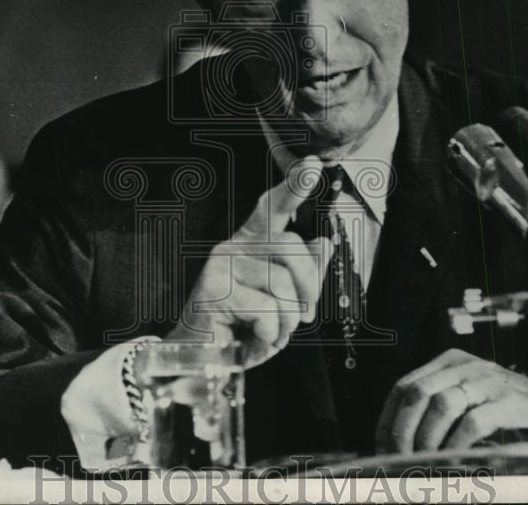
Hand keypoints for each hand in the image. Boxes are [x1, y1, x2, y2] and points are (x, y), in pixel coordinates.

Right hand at [165, 157, 333, 367]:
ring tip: (270, 333)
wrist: (202, 363)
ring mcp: (220, 265)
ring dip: (287, 321)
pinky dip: (270, 335)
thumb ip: (301, 274)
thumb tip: (325, 244)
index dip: (294, 186)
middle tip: (302, 317)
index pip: (272, 208)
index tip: (315, 164)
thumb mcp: (281, 303)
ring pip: (282, 286)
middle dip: (308, 287)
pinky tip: (252, 339)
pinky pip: (267, 311)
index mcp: (249, 244)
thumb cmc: (243, 329)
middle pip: (291, 248)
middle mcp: (232, 246)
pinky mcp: (214, 290)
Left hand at [375, 348, 527, 452]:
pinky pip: (473, 422)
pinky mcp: (509, 402)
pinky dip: (456, 444)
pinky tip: (451, 460)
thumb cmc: (507, 409)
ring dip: (426, 439)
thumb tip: (398, 444)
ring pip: (441, 405)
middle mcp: (465, 366)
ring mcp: (488, 381)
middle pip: (417, 393)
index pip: (404, 385)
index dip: (388, 418)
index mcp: (449, 362)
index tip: (381, 446)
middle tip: (398, 458)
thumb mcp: (468, 400)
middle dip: (402, 430)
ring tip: (422, 461)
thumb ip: (437, 412)